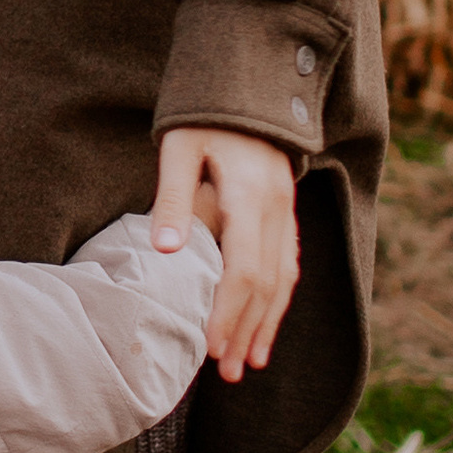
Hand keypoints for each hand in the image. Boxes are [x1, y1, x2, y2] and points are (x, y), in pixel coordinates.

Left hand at [150, 125, 298, 384]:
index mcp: (248, 193)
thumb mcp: (179, 146)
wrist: (251, 80)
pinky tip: (266, 326)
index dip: (226, 312)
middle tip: (225, 372)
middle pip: (266, 284)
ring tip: (248, 364)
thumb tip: (163, 252)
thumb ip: (172, 198)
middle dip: (246, 330)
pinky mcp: (286, 211)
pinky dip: (278, 300)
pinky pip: (289, 264)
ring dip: (265, 324)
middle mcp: (275, 207)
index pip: (243, 268)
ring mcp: (286, 210)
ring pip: (283, 279)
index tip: (207, 346)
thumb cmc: (204, 113)